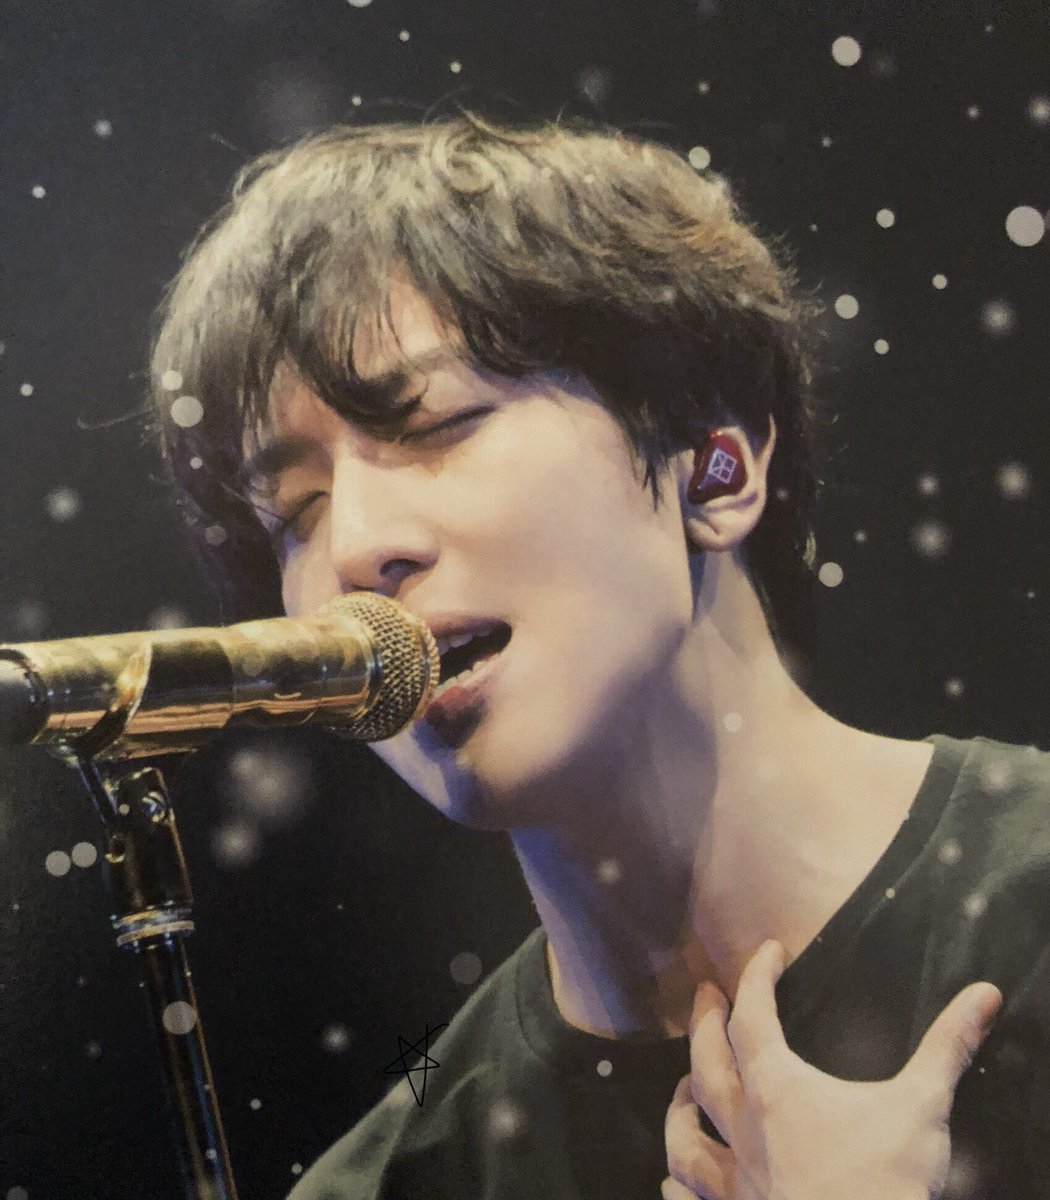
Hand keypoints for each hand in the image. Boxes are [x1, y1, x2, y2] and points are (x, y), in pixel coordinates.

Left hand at [662, 940, 1001, 1199]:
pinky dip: (677, 1184)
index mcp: (777, 1089)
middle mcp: (744, 1128)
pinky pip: (689, 1198)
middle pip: (705, 1062)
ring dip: (678, 1108)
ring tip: (679, 1089)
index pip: (753, 1014)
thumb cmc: (883, 1185)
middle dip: (704, 1023)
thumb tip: (983, 997)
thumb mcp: (920, 1108)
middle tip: (706, 995)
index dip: (758, 975)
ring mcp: (736, 1180)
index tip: (769, 951)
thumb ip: (947, 1048)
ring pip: (685, 1137)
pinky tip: (671, 1180)